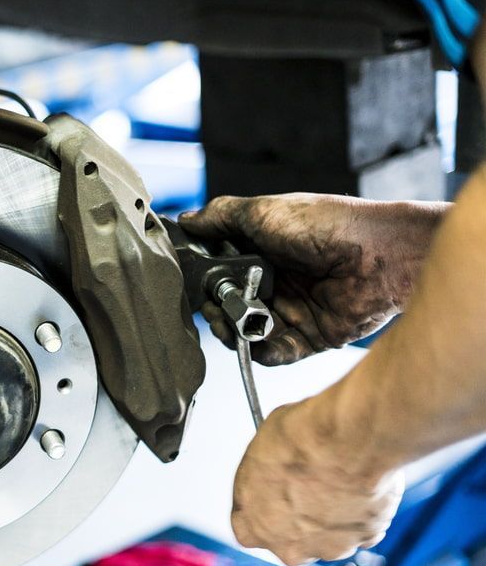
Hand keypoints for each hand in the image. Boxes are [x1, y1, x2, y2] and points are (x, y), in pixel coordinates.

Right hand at [179, 193, 441, 364]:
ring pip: (245, 333)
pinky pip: (274, 354)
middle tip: (214, 305)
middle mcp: (274, 283)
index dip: (204, 281)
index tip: (193, 283)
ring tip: (234, 321)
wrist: (379, 255)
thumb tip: (186, 221)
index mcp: (262, 252)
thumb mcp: (262, 211)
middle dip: (214, 310)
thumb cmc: (326, 225)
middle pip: (228, 307)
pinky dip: (261, 352)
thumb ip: (220, 217)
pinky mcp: (309, 338)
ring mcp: (291, 311)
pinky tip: (256, 340)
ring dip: (232, 332)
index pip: (220, 273)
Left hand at [230, 397, 404, 565]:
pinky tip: (357, 483)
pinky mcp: (367, 537)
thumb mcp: (259, 451)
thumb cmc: (300, 441)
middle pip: (289, 538)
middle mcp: (291, 547)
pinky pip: (361, 526)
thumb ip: (261, 477)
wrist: (347, 439)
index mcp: (255, 527)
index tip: (267, 492)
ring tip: (335, 479)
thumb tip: (270, 468)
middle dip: (295, 517)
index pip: (247, 528)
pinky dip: (360, 510)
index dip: (259, 508)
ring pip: (327, 535)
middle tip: (304, 485)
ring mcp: (331, 546)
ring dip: (330, 515)